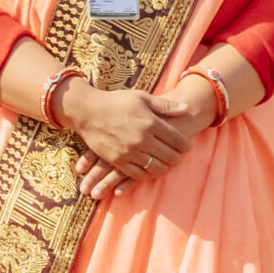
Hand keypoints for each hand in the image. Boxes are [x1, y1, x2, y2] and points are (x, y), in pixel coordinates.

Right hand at [60, 78, 199, 200]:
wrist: (87, 110)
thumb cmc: (115, 101)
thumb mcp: (141, 97)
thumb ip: (165, 106)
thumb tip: (187, 109)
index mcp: (150, 122)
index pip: (177, 140)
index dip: (185, 145)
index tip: (186, 146)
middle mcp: (142, 139)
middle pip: (170, 156)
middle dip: (178, 158)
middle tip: (177, 157)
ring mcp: (130, 151)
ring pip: (157, 168)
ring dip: (165, 168)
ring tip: (166, 164)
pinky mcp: (118, 160)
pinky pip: (139, 174)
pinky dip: (148, 175)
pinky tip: (150, 170)